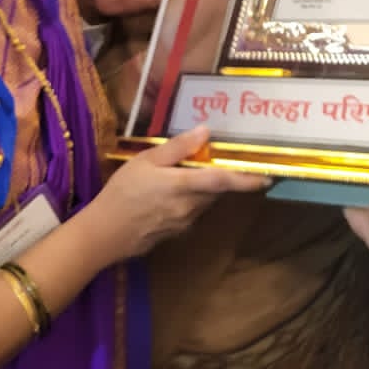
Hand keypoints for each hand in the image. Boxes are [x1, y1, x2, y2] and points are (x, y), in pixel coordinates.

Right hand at [88, 125, 267, 257]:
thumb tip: (205, 132)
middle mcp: (190, 208)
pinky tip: (162, 199)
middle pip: (214, 192)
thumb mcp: (145, 162)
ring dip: (199, 191)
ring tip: (176, 179)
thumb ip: (177, 148)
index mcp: (184, 186)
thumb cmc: (121, 192)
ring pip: (202, 203)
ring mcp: (183, 224)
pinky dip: (185, 203)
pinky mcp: (174, 235)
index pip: (223, 181)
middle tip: (207, 164)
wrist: (102, 235)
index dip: (247, 180)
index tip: (267, 177)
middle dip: (216, 180)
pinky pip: (188, 214)